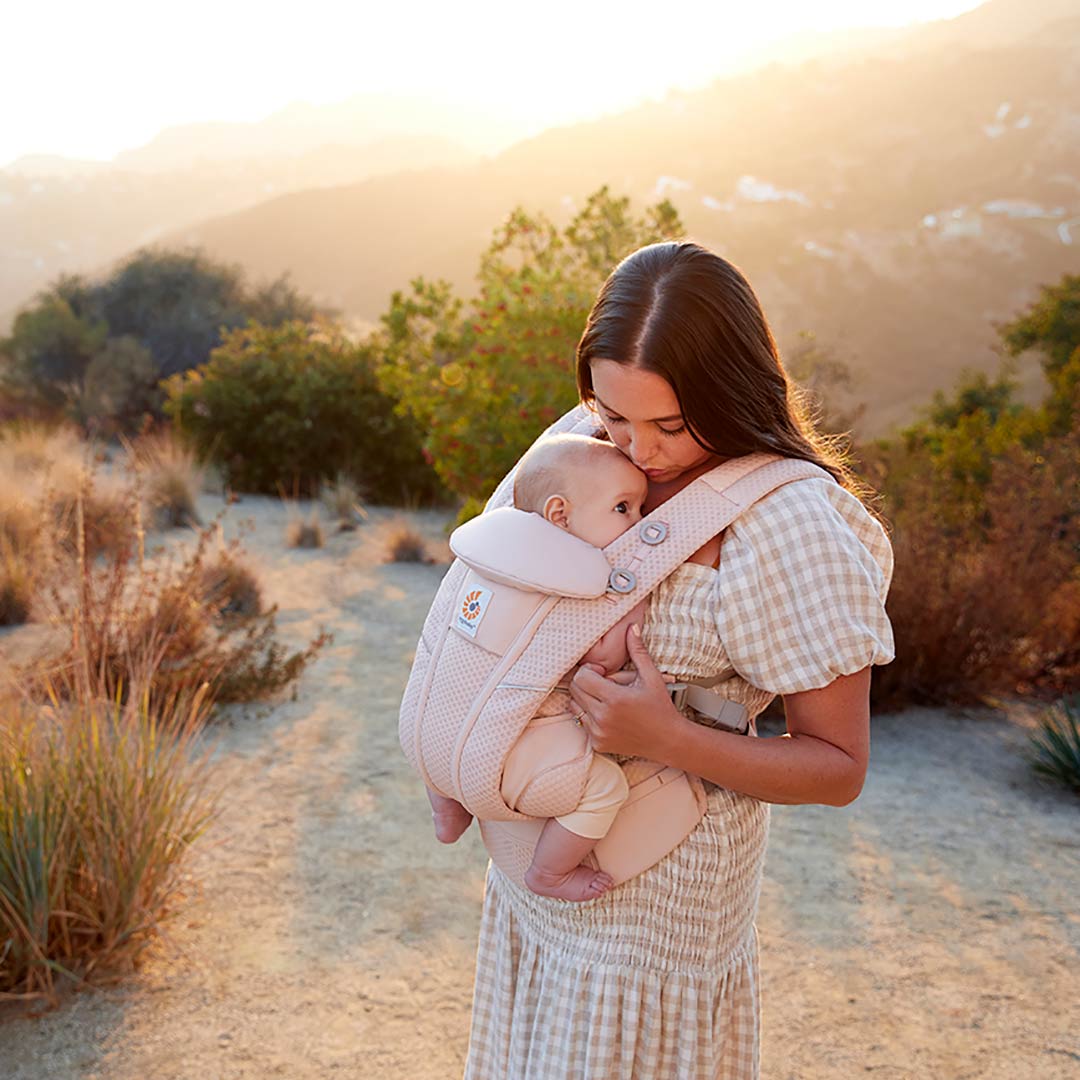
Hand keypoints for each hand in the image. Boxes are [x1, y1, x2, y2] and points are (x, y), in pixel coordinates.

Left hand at [568, 625, 687, 757]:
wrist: (668, 740)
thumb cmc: (661, 707)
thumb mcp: (652, 677)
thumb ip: (638, 651)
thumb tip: (631, 627)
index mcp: (614, 699)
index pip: (581, 677)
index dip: (590, 670)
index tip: (603, 673)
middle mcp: (603, 717)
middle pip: (574, 690)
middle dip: (586, 682)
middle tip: (604, 684)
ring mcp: (599, 732)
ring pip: (574, 706)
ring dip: (585, 699)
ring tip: (605, 699)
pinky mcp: (598, 743)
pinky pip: (581, 723)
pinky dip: (589, 715)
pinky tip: (608, 714)